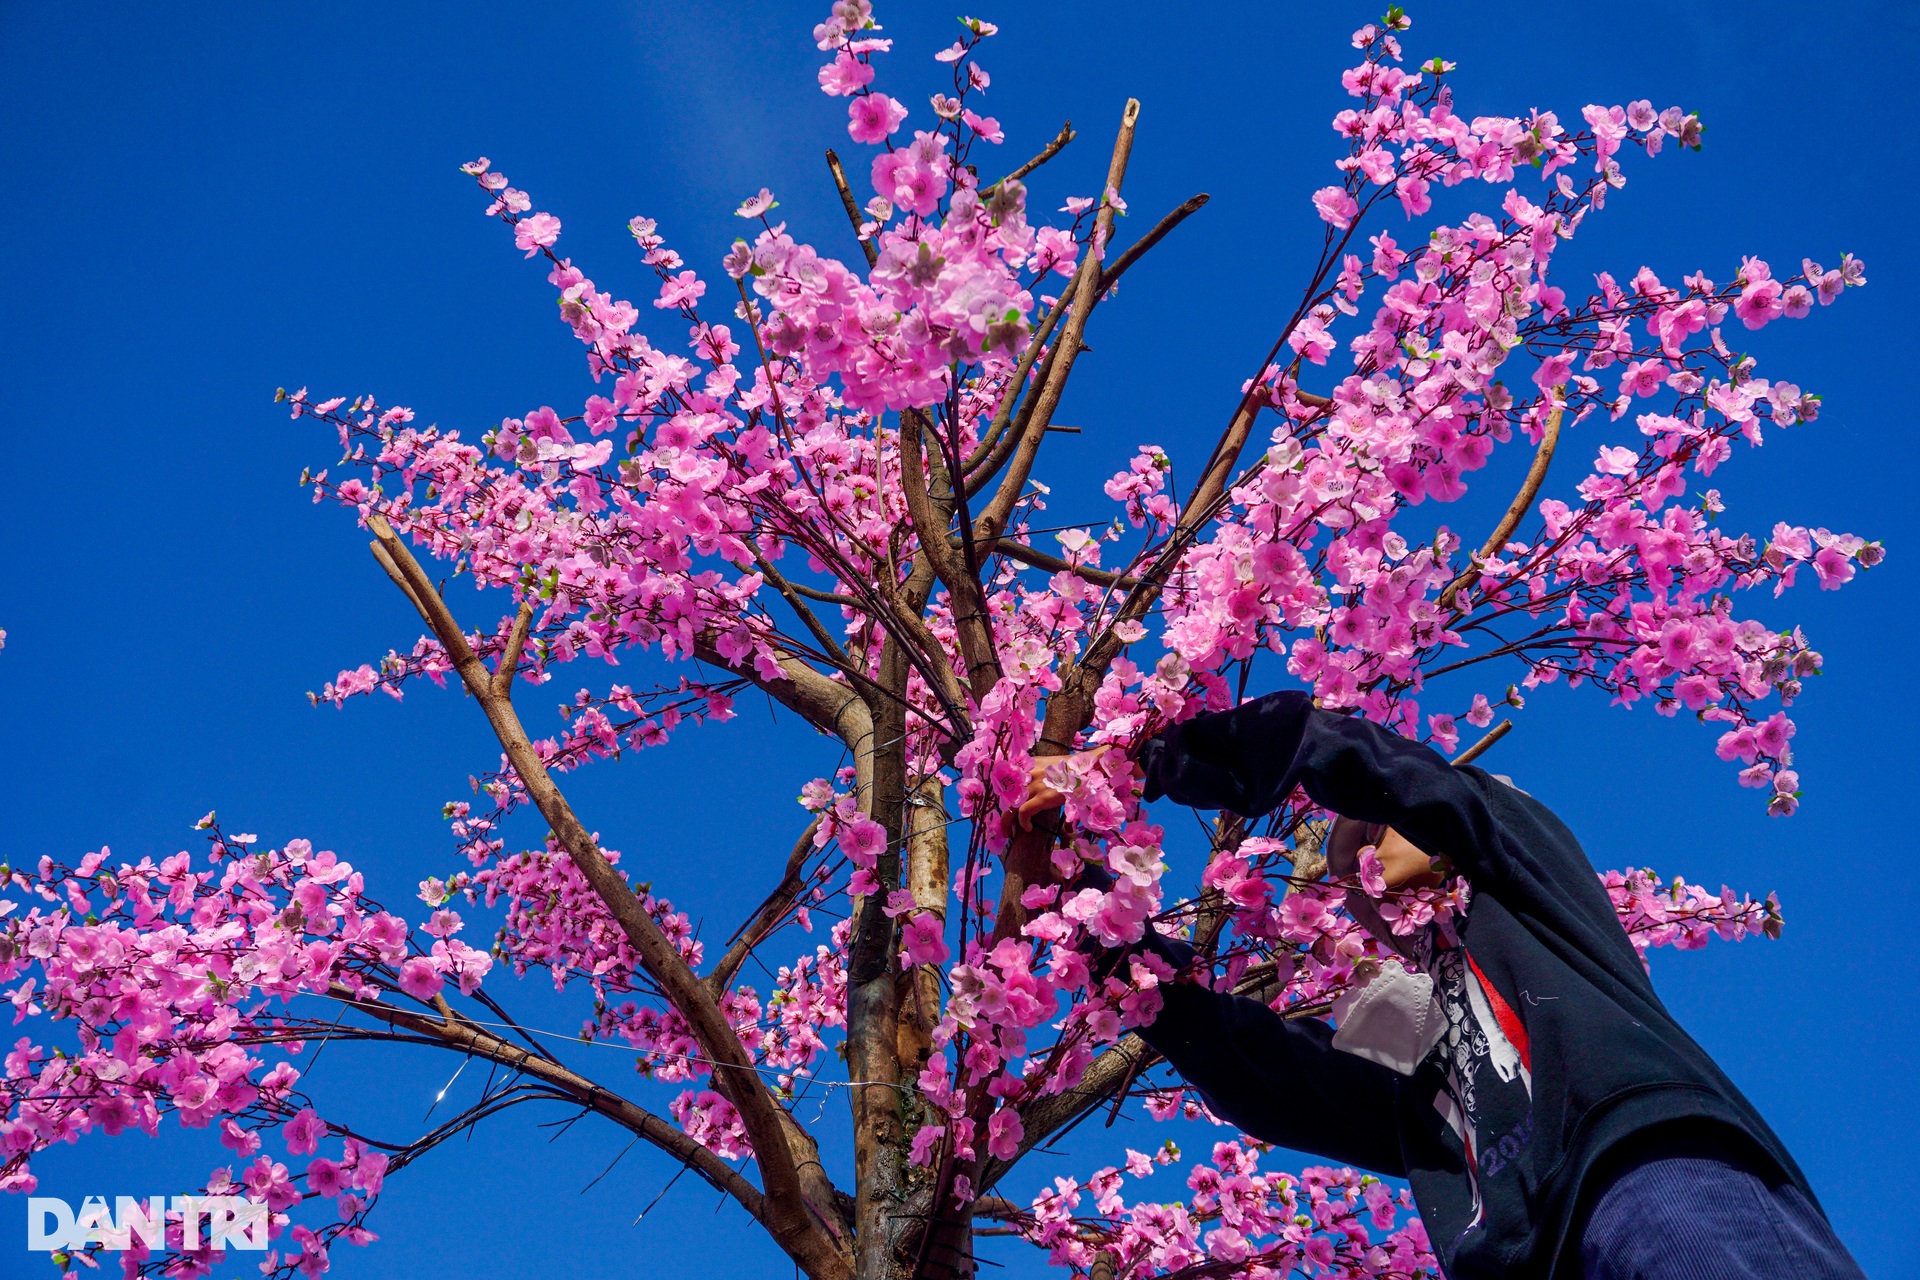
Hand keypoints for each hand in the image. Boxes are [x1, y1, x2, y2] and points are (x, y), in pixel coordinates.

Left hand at [1014, 745, 1138, 831]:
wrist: (1091, 767)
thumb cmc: (1078, 768)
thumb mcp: (1054, 765)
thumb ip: (1043, 773)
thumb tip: (1041, 788)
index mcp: (1031, 764)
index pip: (1007, 779)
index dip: (1002, 795)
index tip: (1003, 806)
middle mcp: (1029, 772)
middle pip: (1005, 794)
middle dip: (1001, 810)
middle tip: (1002, 823)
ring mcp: (1035, 784)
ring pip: (1010, 804)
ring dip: (1007, 821)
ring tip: (1008, 831)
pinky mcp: (1043, 797)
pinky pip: (1023, 812)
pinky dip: (1022, 822)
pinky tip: (1027, 829)